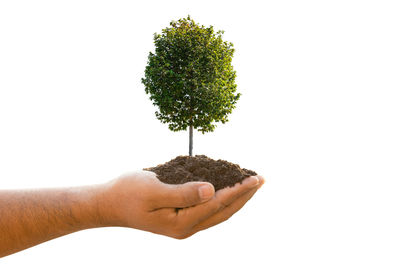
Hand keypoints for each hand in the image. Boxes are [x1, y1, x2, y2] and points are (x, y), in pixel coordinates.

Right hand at [99, 170, 263, 238]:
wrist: (108, 204)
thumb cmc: (127, 194)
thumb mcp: (153, 191)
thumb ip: (183, 192)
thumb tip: (212, 191)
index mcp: (181, 222)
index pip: (218, 204)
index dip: (238, 190)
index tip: (255, 177)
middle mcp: (186, 227)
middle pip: (223, 212)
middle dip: (244, 195)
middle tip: (261, 179)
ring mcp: (183, 224)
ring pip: (217, 212)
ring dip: (235, 198)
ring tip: (250, 184)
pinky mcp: (180, 217)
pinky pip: (207, 209)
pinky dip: (221, 198)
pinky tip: (226, 188)